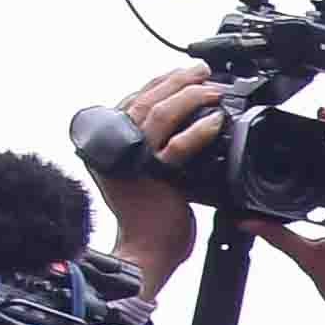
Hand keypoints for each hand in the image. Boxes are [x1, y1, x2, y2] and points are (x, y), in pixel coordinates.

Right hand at [79, 66, 224, 301]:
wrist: (147, 252)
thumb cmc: (149, 218)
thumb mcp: (144, 175)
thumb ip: (152, 149)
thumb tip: (179, 124)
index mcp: (109, 145)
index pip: (132, 101)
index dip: (158, 82)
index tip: (182, 73)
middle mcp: (116, 149)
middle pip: (143, 101)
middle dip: (175, 80)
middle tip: (201, 72)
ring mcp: (133, 161)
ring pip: (157, 114)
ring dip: (187, 96)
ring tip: (211, 89)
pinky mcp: (154, 176)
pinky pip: (177, 146)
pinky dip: (198, 131)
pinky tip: (215, 121)